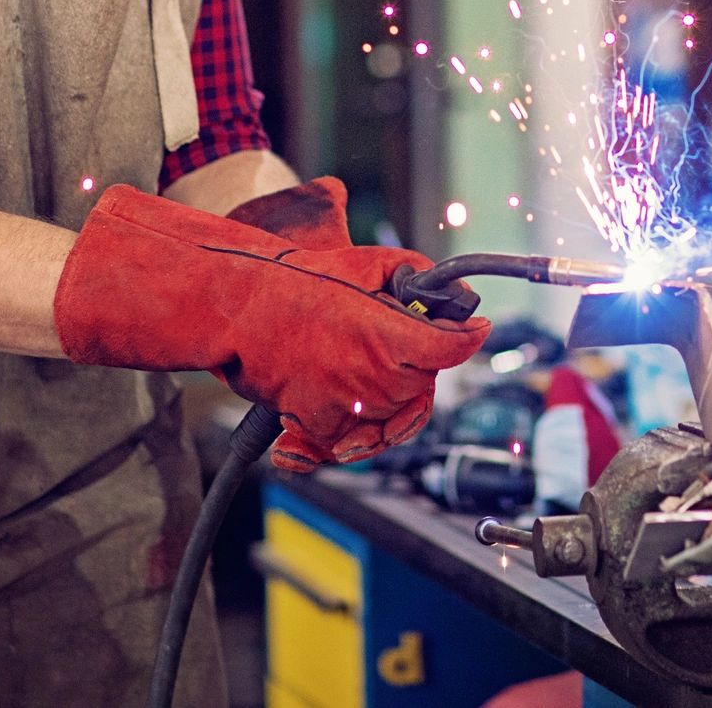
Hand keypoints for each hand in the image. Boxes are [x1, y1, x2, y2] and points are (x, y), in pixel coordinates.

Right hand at [53, 181, 488, 471]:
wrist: (238, 307)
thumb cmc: (296, 281)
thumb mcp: (366, 263)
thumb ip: (414, 277)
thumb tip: (452, 292)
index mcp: (391, 339)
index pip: (452, 350)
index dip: (469, 338)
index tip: (474, 330)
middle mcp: (374, 381)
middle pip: (424, 391)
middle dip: (421, 369)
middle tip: (405, 345)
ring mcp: (345, 409)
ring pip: (389, 422)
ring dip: (390, 403)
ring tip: (376, 376)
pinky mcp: (315, 427)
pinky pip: (343, 447)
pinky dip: (345, 440)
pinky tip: (348, 427)